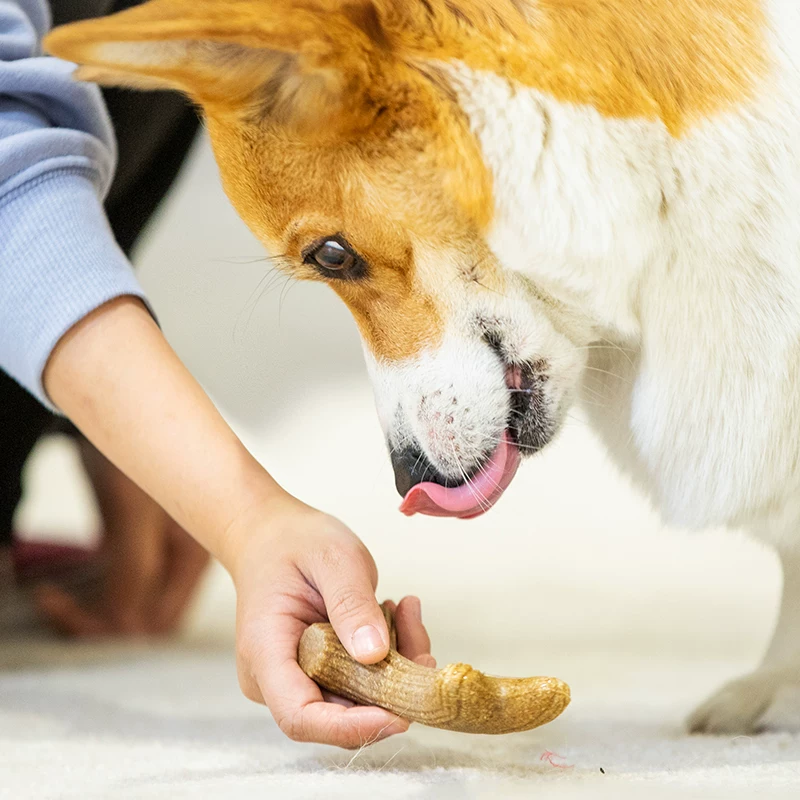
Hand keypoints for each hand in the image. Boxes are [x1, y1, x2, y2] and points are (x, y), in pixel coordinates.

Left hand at [34, 439, 209, 635]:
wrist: (118, 412)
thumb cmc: (137, 450)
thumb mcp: (136, 511)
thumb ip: (134, 568)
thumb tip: (125, 620)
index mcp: (196, 554)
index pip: (163, 618)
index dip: (119, 625)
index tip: (72, 614)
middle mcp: (181, 559)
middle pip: (145, 616)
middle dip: (101, 621)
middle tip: (56, 609)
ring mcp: (158, 554)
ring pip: (127, 605)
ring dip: (89, 610)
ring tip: (53, 600)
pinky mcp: (133, 546)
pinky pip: (113, 587)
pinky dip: (85, 593)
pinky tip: (57, 587)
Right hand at [231, 498, 434, 747]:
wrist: (274, 536)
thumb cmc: (295, 542)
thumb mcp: (332, 558)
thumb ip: (352, 603)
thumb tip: (375, 654)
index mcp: (265, 652)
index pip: (300, 717)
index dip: (350, 728)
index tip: (399, 715)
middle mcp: (276, 678)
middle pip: (337, 714)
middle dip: (390, 689)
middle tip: (419, 639)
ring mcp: (297, 679)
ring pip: (358, 700)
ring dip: (395, 667)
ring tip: (405, 611)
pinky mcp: (319, 673)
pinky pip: (362, 682)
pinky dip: (388, 656)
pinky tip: (395, 613)